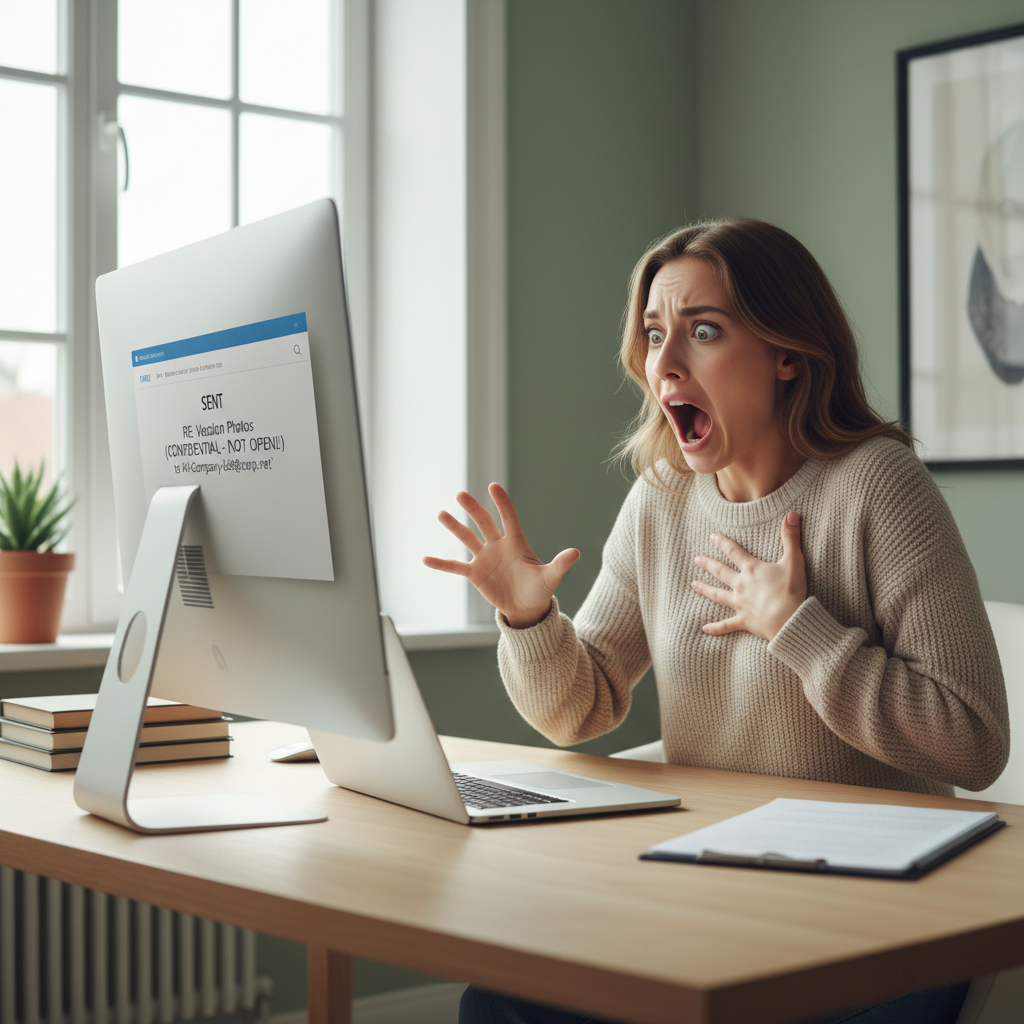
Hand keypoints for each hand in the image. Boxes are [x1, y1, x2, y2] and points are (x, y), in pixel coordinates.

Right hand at [422, 483, 579, 628]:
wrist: (526, 608)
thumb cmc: (540, 590)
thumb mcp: (550, 577)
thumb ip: (560, 564)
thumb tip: (576, 553)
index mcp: (516, 542)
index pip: (508, 517)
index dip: (501, 502)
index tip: (493, 487)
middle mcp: (498, 546)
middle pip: (483, 522)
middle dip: (473, 509)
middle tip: (460, 494)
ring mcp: (485, 558)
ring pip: (468, 538)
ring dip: (455, 527)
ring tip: (441, 514)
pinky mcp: (475, 574)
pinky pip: (455, 567)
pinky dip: (441, 564)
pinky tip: (425, 559)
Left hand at [691, 511, 806, 640]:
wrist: (789, 619)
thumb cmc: (792, 590)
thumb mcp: (794, 560)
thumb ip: (790, 537)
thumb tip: (791, 513)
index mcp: (752, 569)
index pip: (734, 552)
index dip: (723, 543)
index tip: (712, 537)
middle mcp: (741, 585)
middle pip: (720, 572)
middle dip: (708, 564)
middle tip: (697, 559)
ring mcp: (740, 604)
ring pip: (717, 595)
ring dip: (705, 589)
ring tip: (693, 584)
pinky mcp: (743, 621)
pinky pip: (726, 625)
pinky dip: (715, 627)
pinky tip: (704, 628)